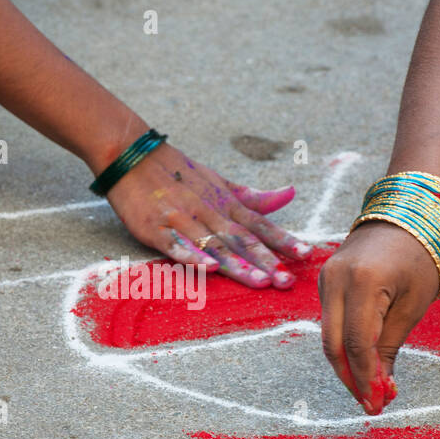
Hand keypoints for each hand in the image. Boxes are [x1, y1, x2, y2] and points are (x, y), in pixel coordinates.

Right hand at [104, 145, 311, 287]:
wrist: (132, 155)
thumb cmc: (178, 173)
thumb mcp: (220, 183)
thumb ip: (254, 197)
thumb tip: (291, 194)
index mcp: (225, 203)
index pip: (260, 225)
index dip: (284, 240)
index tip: (307, 255)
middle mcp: (208, 212)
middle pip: (242, 240)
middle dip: (267, 261)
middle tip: (288, 282)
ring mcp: (182, 220)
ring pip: (215, 246)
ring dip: (238, 265)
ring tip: (260, 282)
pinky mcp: (156, 229)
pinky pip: (176, 246)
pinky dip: (193, 257)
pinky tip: (208, 269)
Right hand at [318, 221, 439, 413]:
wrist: (407, 213)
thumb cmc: (421, 256)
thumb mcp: (412, 305)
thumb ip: (389, 346)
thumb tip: (380, 387)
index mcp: (362, 281)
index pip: (357, 343)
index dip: (366, 378)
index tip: (379, 404)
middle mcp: (335, 280)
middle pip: (333, 344)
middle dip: (352, 378)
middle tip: (372, 404)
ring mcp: (326, 279)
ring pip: (329, 336)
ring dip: (348, 366)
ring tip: (372, 389)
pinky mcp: (326, 282)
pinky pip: (331, 322)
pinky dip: (345, 346)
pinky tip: (363, 364)